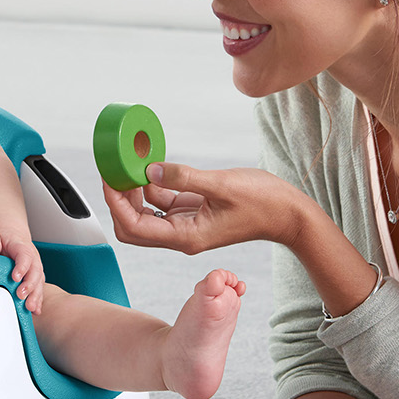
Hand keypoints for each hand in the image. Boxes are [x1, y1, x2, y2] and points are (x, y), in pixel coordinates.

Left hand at [0, 230, 44, 312]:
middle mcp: (33, 259)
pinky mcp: (35, 279)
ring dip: (36, 296)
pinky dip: (38, 301)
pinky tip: (36, 311)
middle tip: (21, 296)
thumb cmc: (3, 240)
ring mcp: (35, 269)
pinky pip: (39, 290)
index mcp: (22, 248)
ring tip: (30, 307)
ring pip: (39, 283)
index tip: (15, 278)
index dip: (22, 267)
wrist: (11, 239)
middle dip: (30, 285)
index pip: (25, 256)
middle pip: (35, 272)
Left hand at [103, 162, 304, 254]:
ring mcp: (186, 224)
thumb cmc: (263, 204)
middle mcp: (181, 235)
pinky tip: (152, 166)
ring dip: (134, 190)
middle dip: (119, 199)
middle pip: (133, 225)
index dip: (116, 203)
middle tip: (115, 170)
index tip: (110, 177)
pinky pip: (163, 201)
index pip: (134, 227)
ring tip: (130, 162)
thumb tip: (150, 170)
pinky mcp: (193, 212)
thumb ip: (183, 178)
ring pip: (146, 212)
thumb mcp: (222, 185)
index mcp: (185, 237)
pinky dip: (153, 185)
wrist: (288, 214)